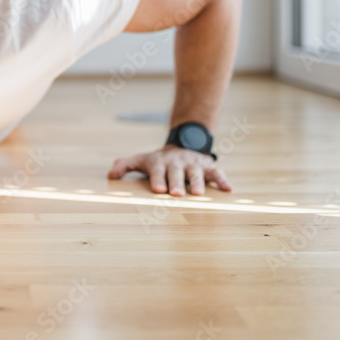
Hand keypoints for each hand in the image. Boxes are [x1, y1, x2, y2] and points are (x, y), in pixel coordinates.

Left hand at [107, 144, 231, 195]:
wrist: (182, 144)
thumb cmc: (158, 161)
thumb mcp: (140, 160)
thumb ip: (125, 165)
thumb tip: (111, 175)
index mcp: (160, 162)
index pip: (157, 171)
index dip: (157, 179)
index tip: (158, 189)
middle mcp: (176, 163)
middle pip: (176, 172)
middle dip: (176, 182)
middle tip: (176, 194)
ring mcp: (193, 164)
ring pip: (196, 172)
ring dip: (197, 182)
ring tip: (197, 194)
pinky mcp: (207, 166)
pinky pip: (216, 172)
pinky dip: (222, 180)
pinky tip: (228, 189)